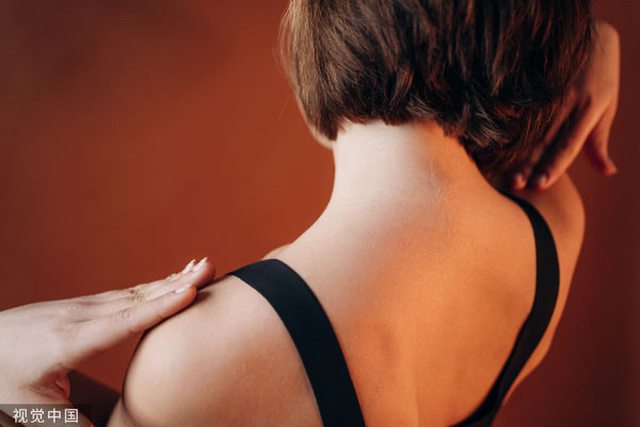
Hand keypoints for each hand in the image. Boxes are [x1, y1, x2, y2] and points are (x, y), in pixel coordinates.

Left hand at [0, 258, 214, 408]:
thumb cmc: (1, 381)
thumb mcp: (30, 411)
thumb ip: (73, 422)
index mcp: (66, 342)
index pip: (121, 323)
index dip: (158, 309)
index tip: (189, 292)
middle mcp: (77, 317)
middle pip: (135, 299)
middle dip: (176, 282)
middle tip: (210, 267)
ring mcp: (79, 307)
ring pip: (133, 292)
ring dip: (170, 280)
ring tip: (202, 267)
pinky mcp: (81, 305)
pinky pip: (124, 294)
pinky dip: (154, 286)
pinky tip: (171, 280)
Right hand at [512, 19, 620, 190]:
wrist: (592, 36)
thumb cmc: (601, 78)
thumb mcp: (606, 109)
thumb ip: (599, 143)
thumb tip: (608, 172)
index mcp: (589, 109)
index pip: (567, 145)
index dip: (554, 166)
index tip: (539, 185)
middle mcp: (569, 101)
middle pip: (545, 139)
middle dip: (530, 164)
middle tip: (516, 184)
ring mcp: (550, 90)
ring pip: (529, 126)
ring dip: (516, 150)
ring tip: (504, 169)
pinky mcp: (535, 82)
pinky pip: (521, 109)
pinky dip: (508, 127)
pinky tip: (494, 143)